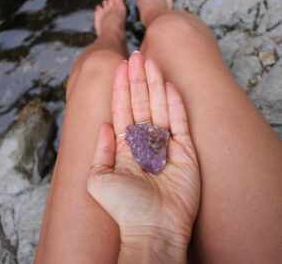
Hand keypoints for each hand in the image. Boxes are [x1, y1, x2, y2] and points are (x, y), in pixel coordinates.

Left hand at [87, 52, 199, 262]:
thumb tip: (104, 124)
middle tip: (136, 54)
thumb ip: (101, 149)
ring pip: (159, 106)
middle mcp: (145, 141)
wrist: (152, 228)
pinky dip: (175, 103)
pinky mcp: (185, 150)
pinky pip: (180, 121)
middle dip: (137, 79)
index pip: (122, 109)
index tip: (120, 66)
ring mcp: (166, 144)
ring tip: (150, 61)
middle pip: (140, 103)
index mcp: (125, 145)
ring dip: (155, 84)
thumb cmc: (124, 207)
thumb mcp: (99, 178)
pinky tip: (168, 84)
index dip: (120, 88)